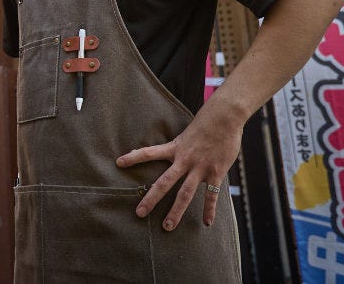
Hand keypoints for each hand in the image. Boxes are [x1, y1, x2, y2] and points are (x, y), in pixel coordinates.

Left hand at [116, 106, 241, 229]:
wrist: (225, 117)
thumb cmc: (205, 123)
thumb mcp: (186, 133)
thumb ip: (179, 146)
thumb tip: (171, 152)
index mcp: (174, 147)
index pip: (149, 152)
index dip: (133, 157)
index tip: (118, 162)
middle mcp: (184, 159)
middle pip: (164, 182)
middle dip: (151, 198)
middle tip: (139, 213)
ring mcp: (200, 167)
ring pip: (185, 193)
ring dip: (176, 211)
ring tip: (167, 226)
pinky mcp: (216, 172)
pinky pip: (212, 195)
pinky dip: (209, 209)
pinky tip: (207, 223)